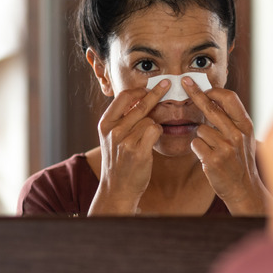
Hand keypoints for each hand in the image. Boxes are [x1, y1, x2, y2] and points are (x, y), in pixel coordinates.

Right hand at [88, 79, 170, 215]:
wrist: (117, 187)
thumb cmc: (118, 161)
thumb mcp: (111, 137)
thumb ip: (121, 119)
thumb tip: (140, 98)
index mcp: (105, 123)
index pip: (123, 97)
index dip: (139, 90)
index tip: (150, 86)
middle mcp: (113, 130)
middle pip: (140, 105)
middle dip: (155, 93)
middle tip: (167, 84)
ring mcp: (125, 140)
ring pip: (150, 120)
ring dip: (154, 125)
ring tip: (147, 138)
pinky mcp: (138, 151)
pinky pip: (155, 130)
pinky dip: (158, 133)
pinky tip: (152, 141)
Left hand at [182, 76, 268, 214]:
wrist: (244, 188)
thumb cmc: (240, 159)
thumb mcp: (244, 136)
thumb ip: (232, 119)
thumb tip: (214, 97)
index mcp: (246, 125)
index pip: (229, 98)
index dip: (213, 90)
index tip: (200, 85)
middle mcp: (237, 134)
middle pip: (211, 108)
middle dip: (195, 94)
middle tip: (184, 83)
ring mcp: (226, 147)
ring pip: (200, 129)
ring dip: (201, 136)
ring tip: (212, 148)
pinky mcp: (213, 160)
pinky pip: (195, 144)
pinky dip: (198, 148)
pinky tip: (207, 156)